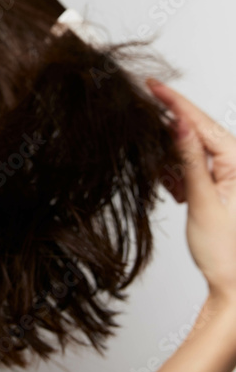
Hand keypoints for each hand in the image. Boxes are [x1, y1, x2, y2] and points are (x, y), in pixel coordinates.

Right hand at [147, 79, 235, 305]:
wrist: (235, 287)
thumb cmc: (227, 252)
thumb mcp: (203, 202)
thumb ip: (190, 160)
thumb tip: (179, 123)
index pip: (200, 122)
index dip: (174, 101)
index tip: (151, 84)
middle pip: (194, 133)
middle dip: (169, 136)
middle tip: (146, 136)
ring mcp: (228, 174)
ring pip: (190, 150)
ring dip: (172, 161)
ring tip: (167, 181)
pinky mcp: (219, 185)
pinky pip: (192, 167)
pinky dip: (177, 174)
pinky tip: (173, 188)